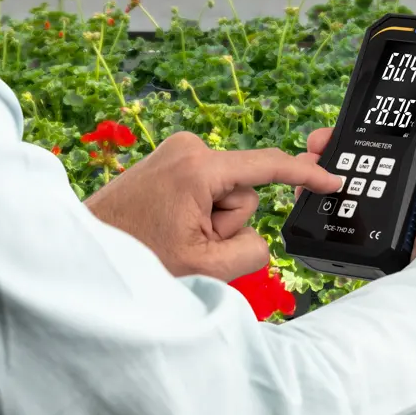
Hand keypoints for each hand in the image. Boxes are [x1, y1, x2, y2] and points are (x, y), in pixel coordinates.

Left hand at [84, 132, 341, 281]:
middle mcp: (190, 147)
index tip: (332, 179)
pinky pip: (208, 185)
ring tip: (173, 233)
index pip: (267, 166)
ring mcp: (178, 149)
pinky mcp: (171, 157)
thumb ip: (251, 251)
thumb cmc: (133, 256)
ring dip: (209, 218)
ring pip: (225, 191)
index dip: (305, 174)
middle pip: (242, 190)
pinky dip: (199, 207)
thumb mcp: (203, 267)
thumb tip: (258, 237)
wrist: (83, 248)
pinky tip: (169, 222)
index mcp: (199, 167)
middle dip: (225, 221)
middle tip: (190, 241)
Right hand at [299, 49, 415, 254]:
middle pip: (364, 142)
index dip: (373, 110)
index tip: (355, 101)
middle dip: (338, 135)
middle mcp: (410, 168)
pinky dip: (321, 190)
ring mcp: (389, 192)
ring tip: (311, 159)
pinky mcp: (372, 216)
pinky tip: (310, 186)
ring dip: (323, 161)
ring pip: (345, 168)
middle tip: (321, 136)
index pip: (396, 120)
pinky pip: (340, 198)